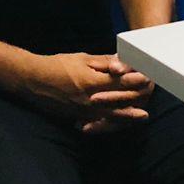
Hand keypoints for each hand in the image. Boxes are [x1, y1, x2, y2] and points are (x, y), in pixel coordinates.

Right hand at [27, 53, 153, 132]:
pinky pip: (95, 122)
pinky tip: (116, 124)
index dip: (135, 83)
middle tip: (150, 102)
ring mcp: (83, 110)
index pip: (120, 84)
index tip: (148, 81)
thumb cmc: (58, 65)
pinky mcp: (76, 116)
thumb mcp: (82, 59)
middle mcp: (90, 99)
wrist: (33, 80)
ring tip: (141, 117)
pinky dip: (107, 123)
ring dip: (126, 117)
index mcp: (93, 82)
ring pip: (110, 116)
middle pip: (118, 102)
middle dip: (135, 102)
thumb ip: (103, 62)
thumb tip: (121, 62)